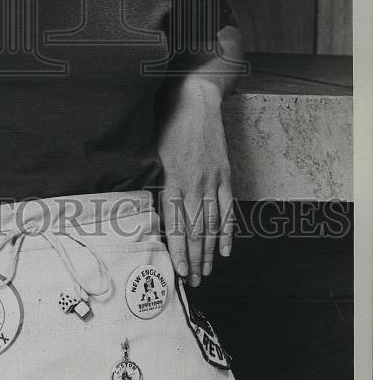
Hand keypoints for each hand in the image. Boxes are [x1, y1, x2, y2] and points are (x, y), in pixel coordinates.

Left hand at [156, 78, 233, 286]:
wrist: (195, 98)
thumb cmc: (168, 120)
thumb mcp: (154, 148)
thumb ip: (155, 176)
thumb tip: (151, 202)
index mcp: (174, 178)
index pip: (176, 223)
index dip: (178, 249)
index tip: (179, 271)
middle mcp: (195, 183)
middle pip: (195, 229)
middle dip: (194, 258)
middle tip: (193, 282)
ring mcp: (213, 180)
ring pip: (211, 224)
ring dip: (210, 251)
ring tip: (207, 272)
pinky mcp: (225, 174)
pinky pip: (228, 208)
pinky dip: (228, 230)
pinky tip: (227, 249)